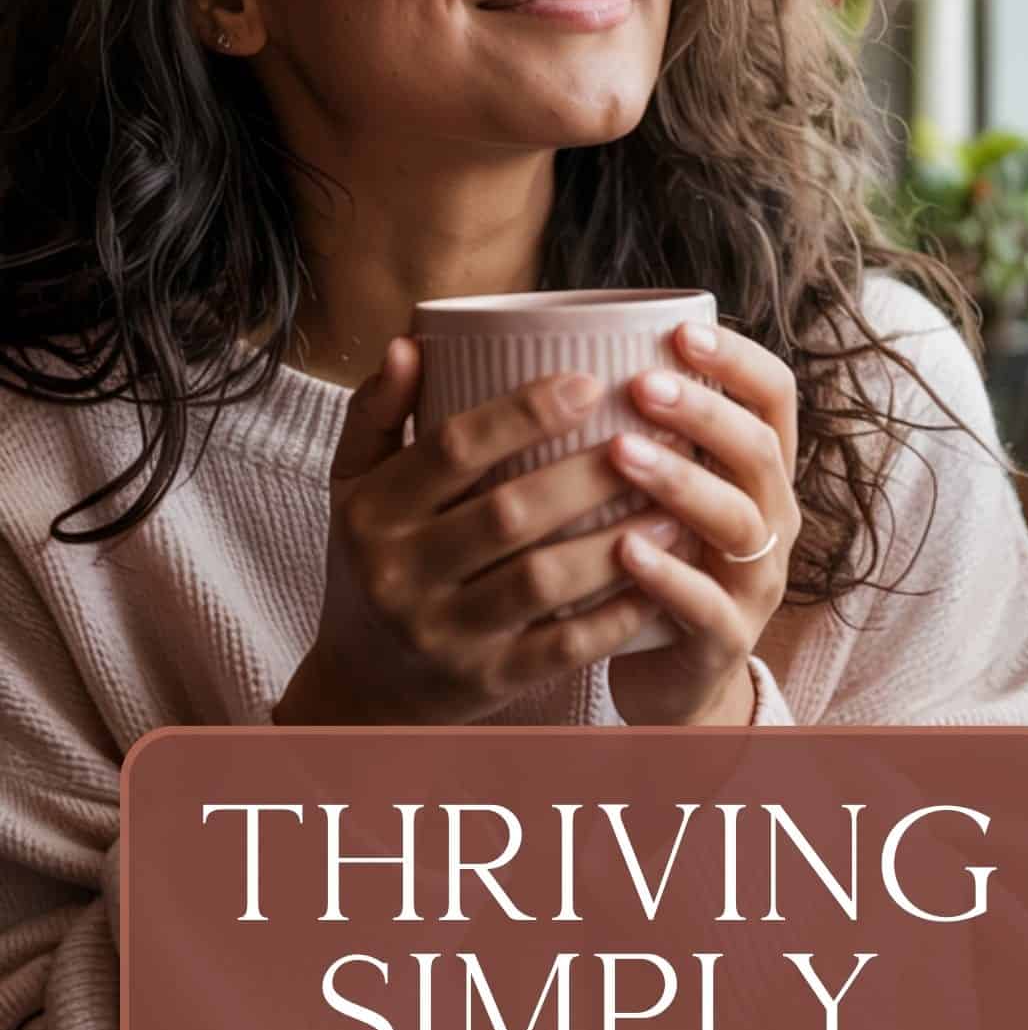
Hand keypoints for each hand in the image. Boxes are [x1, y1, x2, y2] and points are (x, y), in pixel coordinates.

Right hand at [273, 339, 671, 724]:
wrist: (363, 687)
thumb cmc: (373, 563)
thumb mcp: (352, 487)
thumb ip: (377, 413)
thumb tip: (411, 342)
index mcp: (372, 512)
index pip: (453, 448)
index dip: (524, 412)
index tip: (592, 383)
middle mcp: (399, 574)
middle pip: (508, 511)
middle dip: (590, 474)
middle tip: (657, 441)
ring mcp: (443, 634)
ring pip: (543, 580)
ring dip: (617, 543)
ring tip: (675, 510)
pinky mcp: (486, 681)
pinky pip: (564, 647)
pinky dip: (617, 614)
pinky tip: (662, 580)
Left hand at [606, 321, 800, 725]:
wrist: (671, 677)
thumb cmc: (654, 558)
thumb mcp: (661, 489)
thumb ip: (640, 427)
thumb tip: (561, 338)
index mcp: (761, 472)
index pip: (775, 397)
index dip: (738, 360)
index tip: (681, 331)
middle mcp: (772, 520)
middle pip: (758, 452)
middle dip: (704, 413)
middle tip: (642, 385)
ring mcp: (755, 583)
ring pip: (738, 523)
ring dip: (682, 482)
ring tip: (621, 454)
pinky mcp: (725, 641)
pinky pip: (707, 606)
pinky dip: (667, 574)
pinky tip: (623, 549)